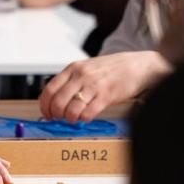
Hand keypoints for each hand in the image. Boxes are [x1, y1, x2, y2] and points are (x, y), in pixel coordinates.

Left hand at [39, 50, 172, 120]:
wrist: (137, 65)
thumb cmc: (111, 69)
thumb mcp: (86, 68)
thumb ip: (71, 80)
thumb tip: (54, 99)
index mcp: (73, 68)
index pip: (49, 89)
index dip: (45, 105)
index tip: (47, 114)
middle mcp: (81, 75)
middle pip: (58, 102)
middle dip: (56, 115)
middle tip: (60, 118)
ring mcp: (94, 85)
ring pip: (71, 110)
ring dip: (70, 118)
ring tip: (75, 118)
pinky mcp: (106, 96)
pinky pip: (88, 113)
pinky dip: (84, 119)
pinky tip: (87, 116)